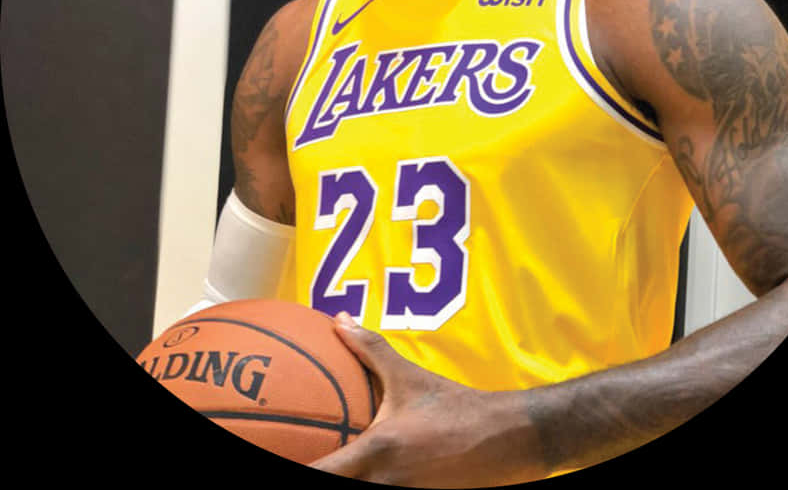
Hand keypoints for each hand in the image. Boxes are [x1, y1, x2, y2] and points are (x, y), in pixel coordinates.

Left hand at [308, 313, 545, 486]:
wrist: (506, 439)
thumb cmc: (454, 407)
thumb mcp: (408, 377)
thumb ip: (369, 349)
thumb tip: (338, 321)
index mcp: (376, 452)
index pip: (319, 477)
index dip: (294, 473)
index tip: (274, 456)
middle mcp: (384, 485)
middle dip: (316, 479)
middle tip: (300, 455)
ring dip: (341, 481)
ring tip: (324, 464)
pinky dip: (365, 486)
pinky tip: (360, 476)